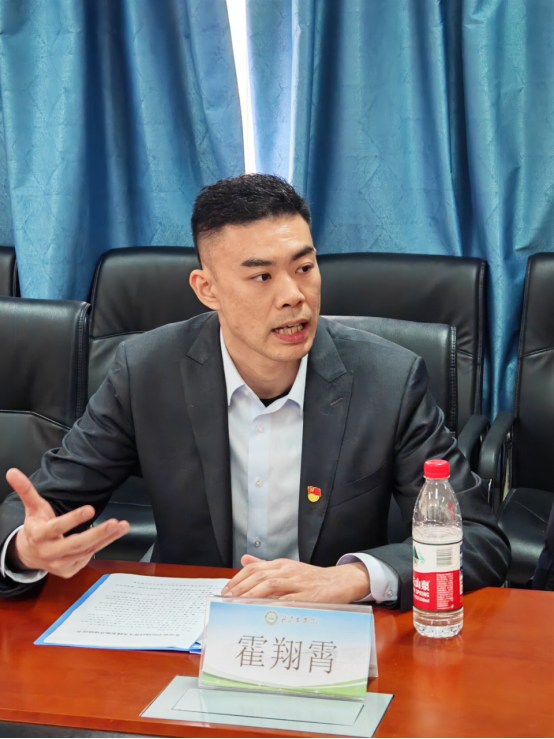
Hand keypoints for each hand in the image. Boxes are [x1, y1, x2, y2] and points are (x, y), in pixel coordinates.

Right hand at [5, 468, 129, 578]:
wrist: (29, 554)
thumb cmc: (36, 526)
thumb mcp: (32, 507)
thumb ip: (26, 490)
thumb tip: (12, 471)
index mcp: (39, 535)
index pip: (56, 528)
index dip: (73, 519)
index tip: (90, 509)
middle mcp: (49, 552)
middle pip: (76, 544)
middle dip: (98, 533)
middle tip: (115, 522)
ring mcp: (59, 564)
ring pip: (86, 551)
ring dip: (107, 539)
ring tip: (123, 526)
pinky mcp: (69, 571)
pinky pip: (88, 557)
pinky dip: (102, 546)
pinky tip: (113, 535)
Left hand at [222, 555, 369, 602]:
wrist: (338, 582)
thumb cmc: (311, 579)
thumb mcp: (288, 568)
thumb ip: (266, 566)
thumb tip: (245, 559)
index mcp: (282, 565)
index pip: (255, 568)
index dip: (238, 578)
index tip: (226, 590)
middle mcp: (288, 571)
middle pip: (259, 576)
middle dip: (241, 588)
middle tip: (228, 599)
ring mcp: (298, 583)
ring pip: (270, 585)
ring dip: (251, 595)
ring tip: (238, 605)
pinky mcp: (307, 596)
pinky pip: (287, 601)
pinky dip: (273, 605)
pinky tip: (262, 612)